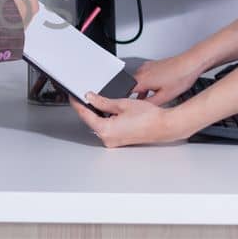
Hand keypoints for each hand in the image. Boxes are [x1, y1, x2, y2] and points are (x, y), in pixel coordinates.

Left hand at [70, 93, 186, 147]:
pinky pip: (107, 129)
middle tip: (86, 96)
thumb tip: (90, 97)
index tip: (73, 96)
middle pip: (91, 121)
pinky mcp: (119, 141)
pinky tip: (110, 111)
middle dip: (88, 108)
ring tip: (99, 101)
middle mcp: (108, 139)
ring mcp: (113, 142)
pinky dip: (105, 120)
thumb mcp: (122, 104)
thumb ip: (103, 101)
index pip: (85, 115)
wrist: (164, 126)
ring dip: (97, 114)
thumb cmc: (148, 117)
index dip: (78, 104)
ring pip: (99, 125)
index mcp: (106, 130)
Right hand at [130, 53, 204, 106]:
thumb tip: (142, 108)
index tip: (135, 108)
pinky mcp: (152, 64)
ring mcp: (147, 66)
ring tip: (158, 95)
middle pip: (132, 87)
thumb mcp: (164, 97)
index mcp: (141, 80)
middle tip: (148, 105)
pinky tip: (160, 86)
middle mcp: (141, 71)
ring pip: (140, 81)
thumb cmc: (180, 77)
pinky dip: (149, 82)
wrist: (190, 63)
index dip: (130, 102)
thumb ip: (149, 103)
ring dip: (144, 89)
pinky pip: (145, 75)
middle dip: (138, 96)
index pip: (126, 93)